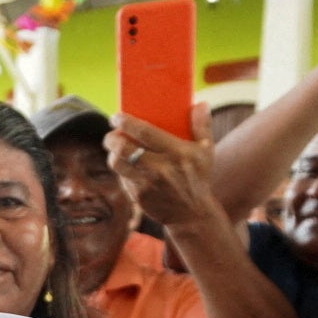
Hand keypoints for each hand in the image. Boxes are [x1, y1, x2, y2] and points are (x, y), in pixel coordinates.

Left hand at [105, 104, 223, 227]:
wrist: (191, 213)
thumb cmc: (198, 177)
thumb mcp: (206, 151)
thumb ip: (202, 126)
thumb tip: (200, 103)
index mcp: (177, 152)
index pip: (145, 132)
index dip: (126, 122)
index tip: (117, 117)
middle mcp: (160, 167)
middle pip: (123, 148)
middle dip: (111, 138)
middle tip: (112, 134)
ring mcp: (147, 183)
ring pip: (116, 163)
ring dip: (111, 153)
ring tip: (115, 147)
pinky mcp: (137, 195)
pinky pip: (121, 177)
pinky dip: (120, 168)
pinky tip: (123, 163)